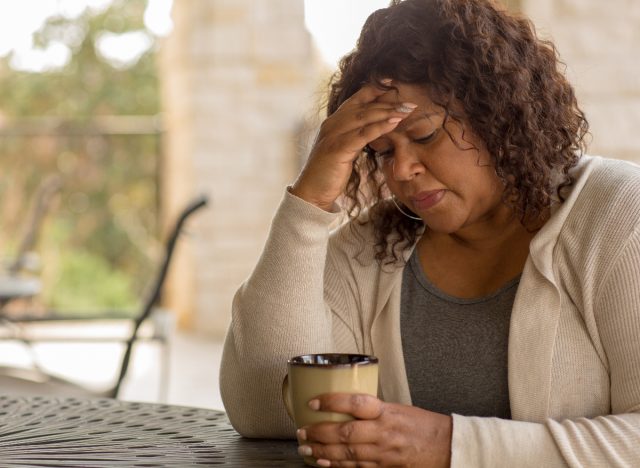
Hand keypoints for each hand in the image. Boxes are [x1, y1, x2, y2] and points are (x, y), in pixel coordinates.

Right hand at [291, 80, 415, 210]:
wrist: (312, 193)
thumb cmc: (330, 172)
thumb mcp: (345, 149)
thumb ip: (357, 136)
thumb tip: (377, 129)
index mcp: (334, 121)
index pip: (357, 98)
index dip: (376, 88)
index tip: (395, 82)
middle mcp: (332, 124)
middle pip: (364, 106)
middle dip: (388, 102)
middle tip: (410, 101)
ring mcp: (333, 135)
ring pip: (364, 117)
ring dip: (388, 112)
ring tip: (407, 109)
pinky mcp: (337, 149)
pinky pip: (362, 135)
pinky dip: (379, 127)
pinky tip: (394, 123)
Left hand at [297, 393, 451, 466]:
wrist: (447, 448)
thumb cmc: (423, 425)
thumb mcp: (398, 408)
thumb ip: (373, 409)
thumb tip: (345, 406)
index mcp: (387, 411)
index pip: (355, 403)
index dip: (332, 401)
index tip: (313, 401)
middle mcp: (384, 432)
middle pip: (345, 432)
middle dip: (319, 433)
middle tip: (301, 431)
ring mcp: (383, 453)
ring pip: (347, 453)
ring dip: (322, 451)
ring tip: (304, 448)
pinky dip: (337, 465)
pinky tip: (323, 462)